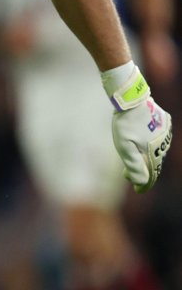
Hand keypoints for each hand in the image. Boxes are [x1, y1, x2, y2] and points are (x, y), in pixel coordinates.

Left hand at [105, 65, 172, 191]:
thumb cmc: (126, 125)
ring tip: (132, 160)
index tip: (138, 189)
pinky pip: (157, 138)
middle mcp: (163, 144)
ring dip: (145, 156)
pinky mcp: (163, 122)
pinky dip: (148, 144)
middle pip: (154, 162)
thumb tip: (140, 182)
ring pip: (155, 149)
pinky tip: (140, 143)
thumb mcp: (125, 148)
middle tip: (128, 175)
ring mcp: (164, 132)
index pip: (152, 173)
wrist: (132, 100)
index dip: (144, 183)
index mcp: (155, 152)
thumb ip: (134, 165)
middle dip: (143, 170)